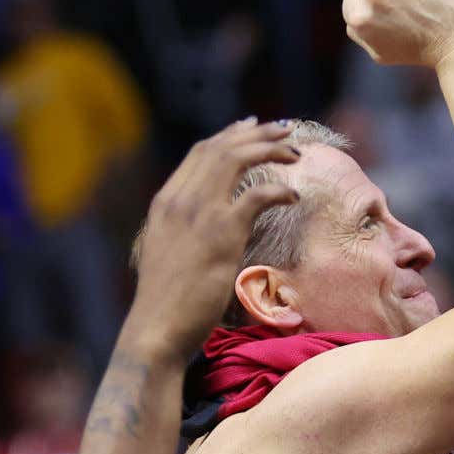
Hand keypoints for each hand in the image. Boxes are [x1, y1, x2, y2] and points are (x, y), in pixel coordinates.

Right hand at [125, 119, 299, 364]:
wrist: (157, 326)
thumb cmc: (167, 301)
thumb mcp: (169, 254)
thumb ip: (186, 232)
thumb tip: (210, 227)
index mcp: (166, 202)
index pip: (199, 154)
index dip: (228, 136)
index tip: (252, 127)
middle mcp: (180, 199)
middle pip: (220, 148)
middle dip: (256, 134)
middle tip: (285, 129)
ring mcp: (199, 213)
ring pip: (237, 161)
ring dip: (270, 150)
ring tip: (296, 151)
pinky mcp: (222, 233)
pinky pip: (256, 195)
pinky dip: (278, 190)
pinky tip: (293, 196)